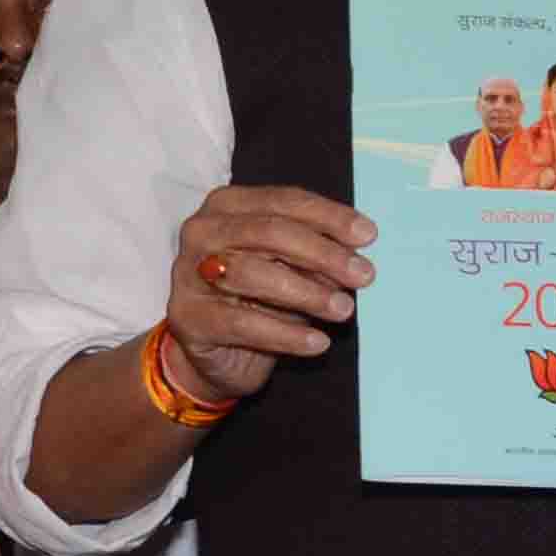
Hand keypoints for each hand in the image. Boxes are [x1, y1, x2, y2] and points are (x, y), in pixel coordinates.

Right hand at [159, 186, 377, 403]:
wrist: (214, 354)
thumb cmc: (257, 299)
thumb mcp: (289, 269)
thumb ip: (314, 258)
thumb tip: (354, 256)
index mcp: (227, 205)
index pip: (283, 201)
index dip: (328, 216)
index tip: (368, 236)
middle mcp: (202, 230)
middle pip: (269, 232)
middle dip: (323, 254)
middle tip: (364, 275)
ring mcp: (188, 272)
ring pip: (254, 274)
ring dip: (307, 292)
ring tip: (343, 310)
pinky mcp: (187, 316)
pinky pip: (243, 323)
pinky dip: (286, 334)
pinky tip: (317, 342)